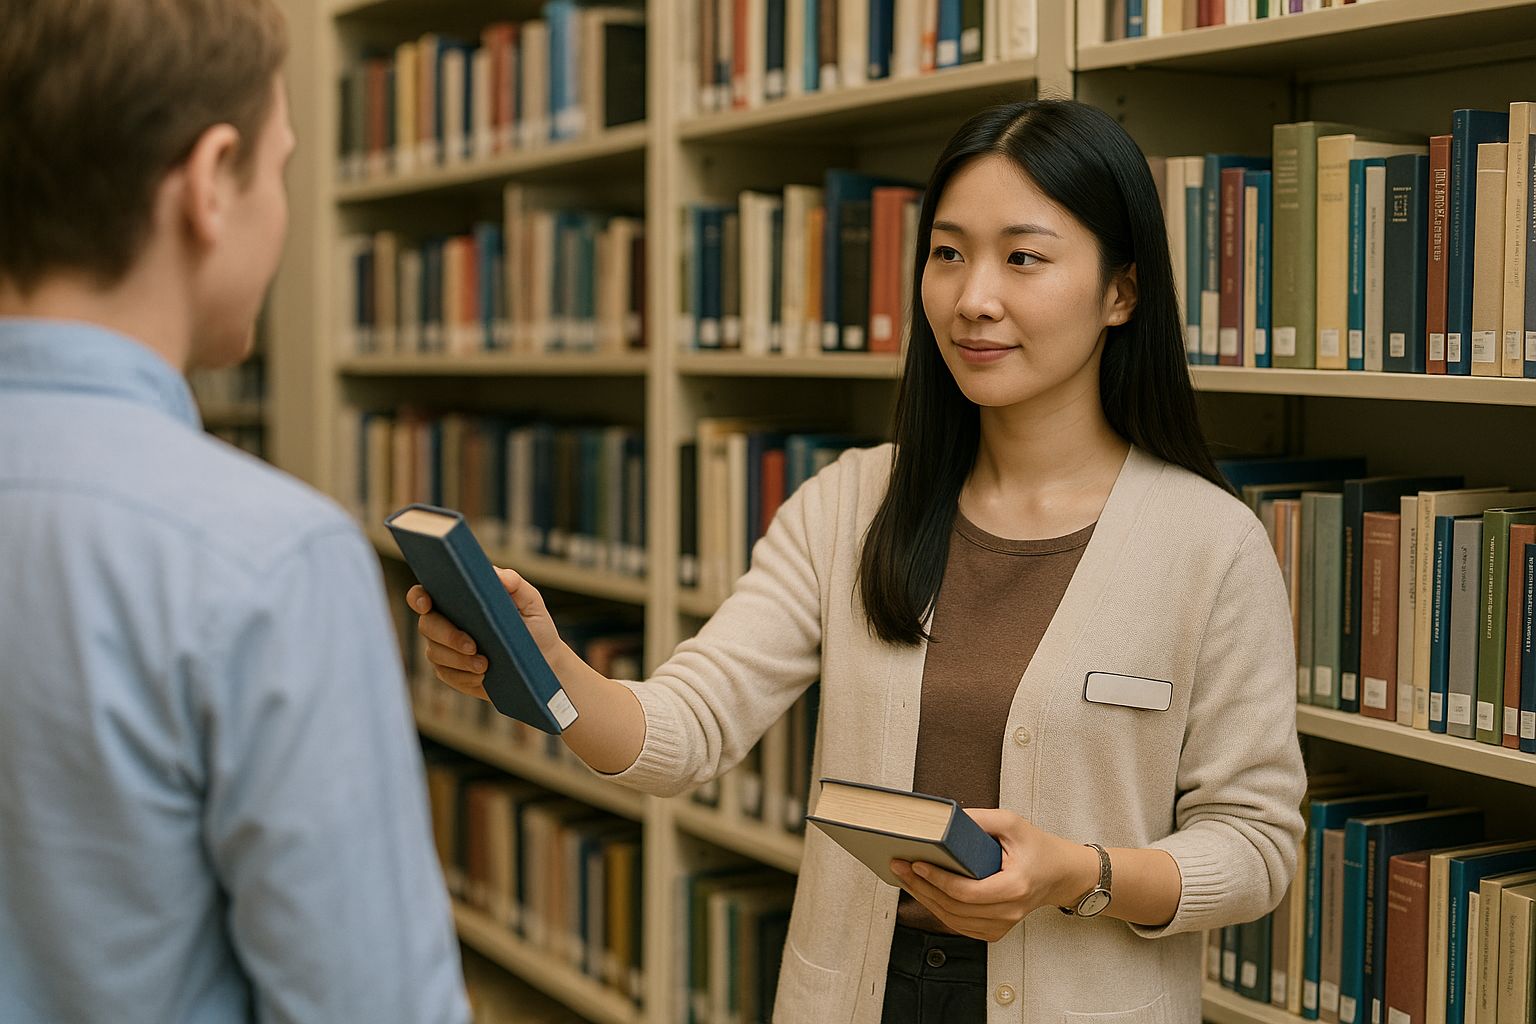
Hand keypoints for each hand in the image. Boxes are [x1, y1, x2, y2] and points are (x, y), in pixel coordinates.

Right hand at [408, 567, 564, 700]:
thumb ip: (515, 584)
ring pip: (435, 653)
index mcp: (459, 599)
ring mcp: (445, 649)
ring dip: (458, 660)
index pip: (426, 593)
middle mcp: (445, 622)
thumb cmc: (534, 627)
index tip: (427, 603)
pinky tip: (482, 675)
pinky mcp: (452, 673)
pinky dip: (464, 676)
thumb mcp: (531, 603)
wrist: (545, 664)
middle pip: (427, 625)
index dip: (419, 597)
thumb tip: (497, 575)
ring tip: (484, 664)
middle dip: (447, 635)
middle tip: (473, 645)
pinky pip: (447, 675)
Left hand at [889, 808, 1098, 941]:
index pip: (967, 892)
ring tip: (904, 877)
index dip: (937, 879)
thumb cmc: (1036, 847)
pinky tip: (922, 890)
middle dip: (922, 887)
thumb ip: (978, 819)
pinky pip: (959, 924)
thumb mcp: (1011, 822)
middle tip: (899, 866)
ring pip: (952, 919)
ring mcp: (1002, 925)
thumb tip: (941, 821)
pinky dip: (937, 908)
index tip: (915, 863)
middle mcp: (1009, 912)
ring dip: (924, 899)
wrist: (1060, 874)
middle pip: (954, 907)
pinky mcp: (995, 930)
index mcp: (1015, 887)